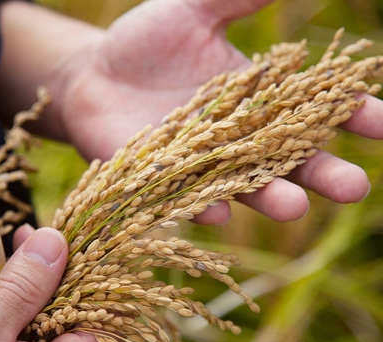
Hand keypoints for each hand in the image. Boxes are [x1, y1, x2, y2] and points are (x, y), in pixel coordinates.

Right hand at [0, 226, 116, 341]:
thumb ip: (21, 291)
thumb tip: (53, 241)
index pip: (110, 302)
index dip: (96, 264)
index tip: (80, 231)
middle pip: (86, 305)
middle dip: (63, 267)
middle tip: (40, 234)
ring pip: (63, 316)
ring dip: (44, 282)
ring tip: (24, 243)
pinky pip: (44, 332)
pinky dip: (31, 305)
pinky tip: (16, 283)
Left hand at [57, 0, 382, 223]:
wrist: (93, 78)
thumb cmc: (143, 44)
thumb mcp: (190, 11)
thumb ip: (234, 0)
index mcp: (253, 98)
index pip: (311, 109)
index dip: (348, 115)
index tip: (379, 122)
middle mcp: (236, 139)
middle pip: (289, 160)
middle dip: (322, 172)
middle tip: (354, 187)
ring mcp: (203, 165)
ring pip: (246, 187)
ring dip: (271, 198)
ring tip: (294, 206)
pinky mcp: (167, 182)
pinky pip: (190, 199)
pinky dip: (203, 207)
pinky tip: (216, 213)